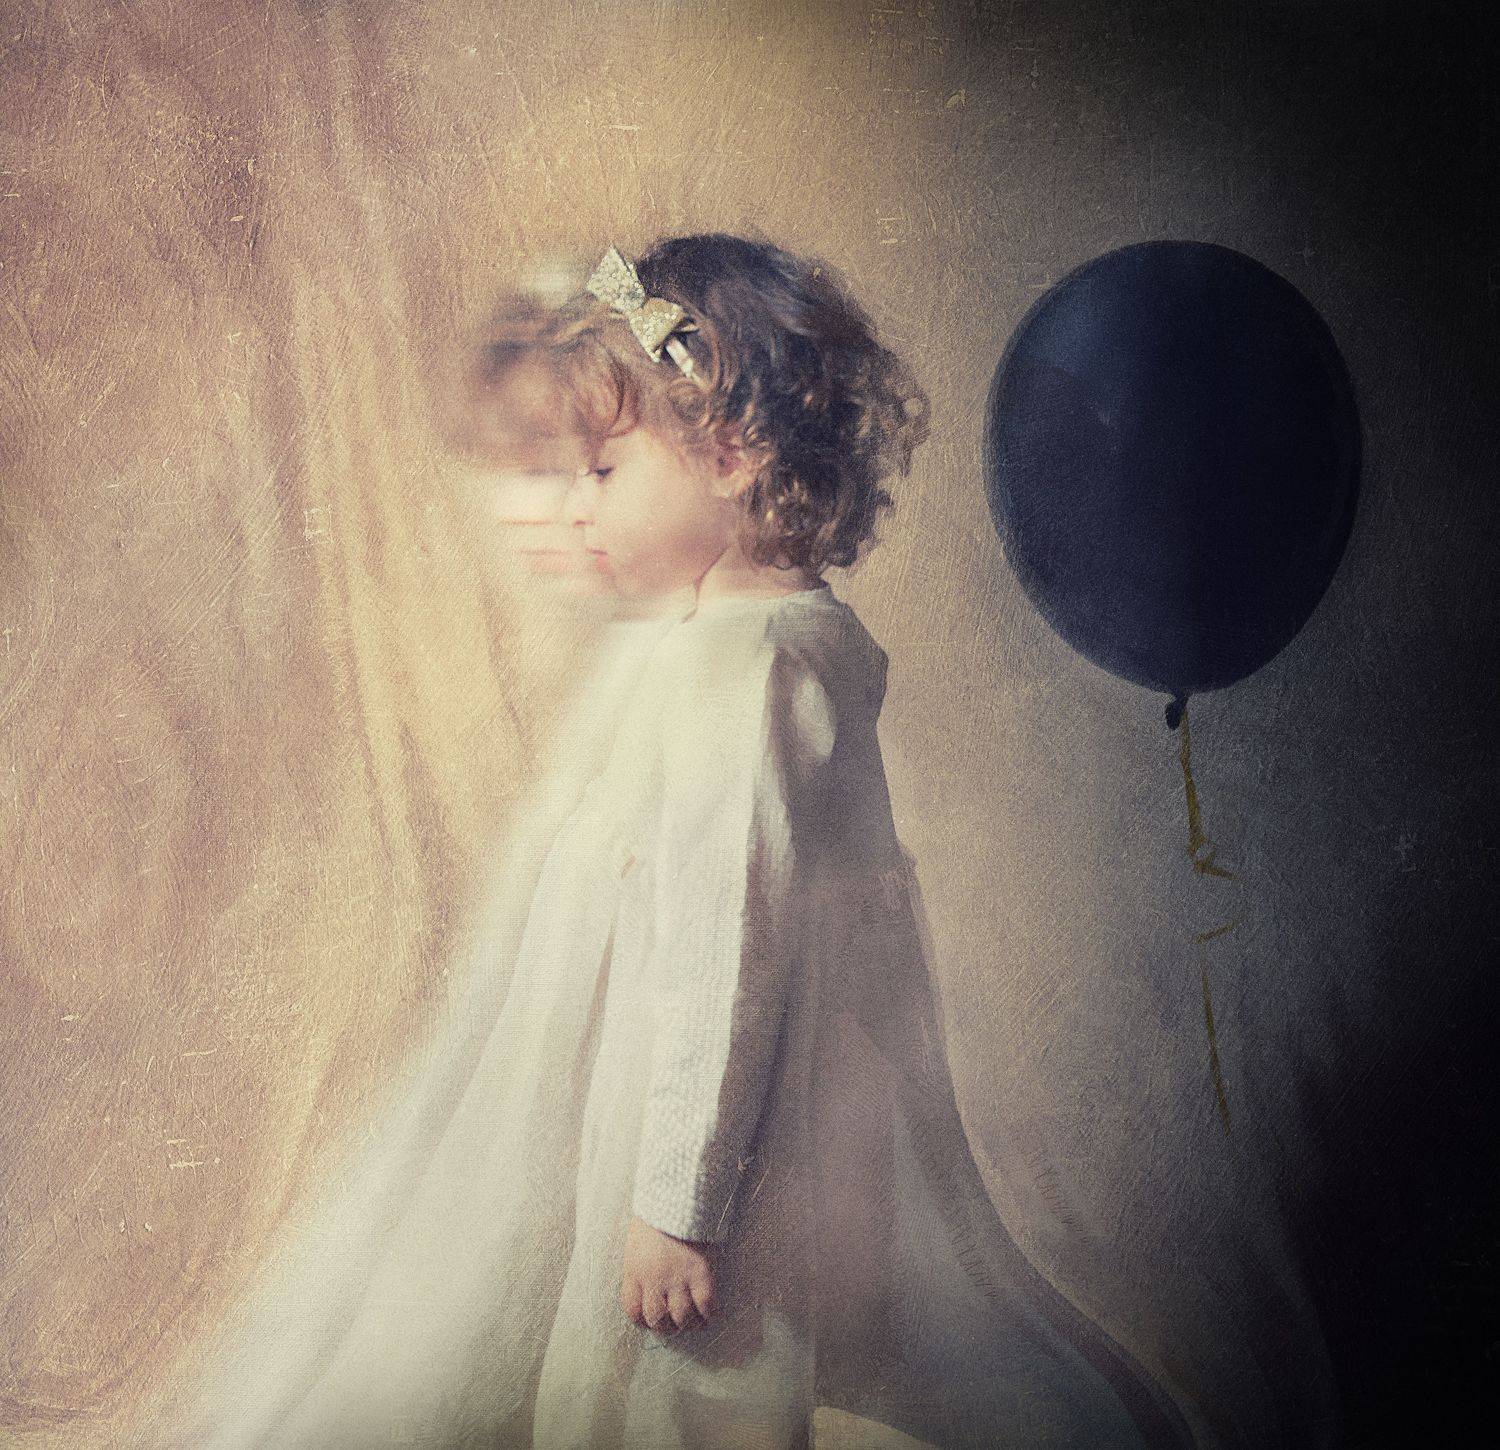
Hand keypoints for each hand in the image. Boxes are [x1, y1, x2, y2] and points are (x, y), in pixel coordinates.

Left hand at [620, 1214, 717, 1333]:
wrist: (678, 1193)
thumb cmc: (656, 1213)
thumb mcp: (636, 1240)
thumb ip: (639, 1264)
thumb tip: (647, 1285)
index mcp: (634, 1270)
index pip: (633, 1310)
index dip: (642, 1320)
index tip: (650, 1320)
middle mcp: (654, 1279)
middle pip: (657, 1318)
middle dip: (664, 1326)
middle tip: (672, 1324)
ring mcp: (678, 1277)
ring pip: (681, 1316)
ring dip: (687, 1323)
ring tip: (692, 1321)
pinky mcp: (700, 1272)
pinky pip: (706, 1304)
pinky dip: (708, 1314)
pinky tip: (708, 1314)